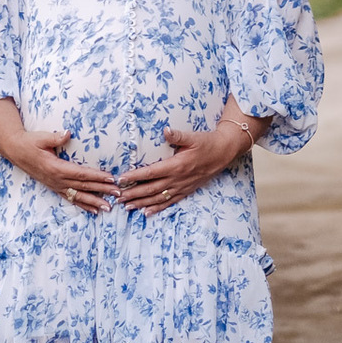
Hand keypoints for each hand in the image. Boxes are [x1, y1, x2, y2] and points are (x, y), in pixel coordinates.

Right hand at [6, 128, 120, 213]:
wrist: (17, 151)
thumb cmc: (30, 142)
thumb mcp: (42, 137)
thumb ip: (55, 136)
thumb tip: (68, 133)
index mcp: (57, 168)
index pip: (82, 174)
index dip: (97, 177)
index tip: (111, 178)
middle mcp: (58, 180)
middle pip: (84, 187)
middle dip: (102, 191)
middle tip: (117, 194)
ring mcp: (56, 186)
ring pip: (79, 196)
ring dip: (94, 202)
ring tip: (108, 208)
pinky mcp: (55, 187)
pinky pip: (71, 199)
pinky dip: (83, 205)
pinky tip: (93, 211)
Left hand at [118, 126, 239, 216]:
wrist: (222, 154)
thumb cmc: (206, 143)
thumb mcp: (193, 137)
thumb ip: (178, 135)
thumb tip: (165, 130)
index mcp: (176, 165)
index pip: (151, 172)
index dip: (135, 176)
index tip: (122, 179)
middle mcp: (177, 179)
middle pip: (151, 189)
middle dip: (133, 194)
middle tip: (118, 197)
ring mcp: (181, 187)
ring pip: (158, 198)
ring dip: (142, 203)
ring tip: (127, 207)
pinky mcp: (185, 191)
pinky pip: (169, 202)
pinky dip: (157, 208)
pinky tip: (147, 212)